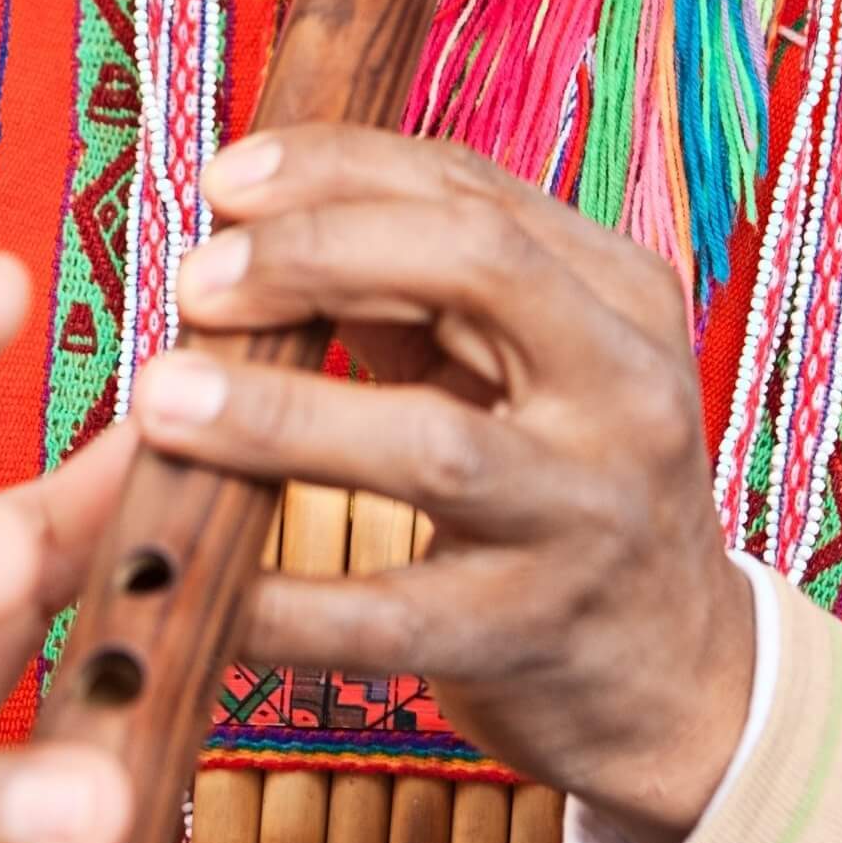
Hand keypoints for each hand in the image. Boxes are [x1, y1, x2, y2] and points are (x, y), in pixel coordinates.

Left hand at [139, 128, 753, 842]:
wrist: (680, 672)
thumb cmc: (563, 480)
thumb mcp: (519, 362)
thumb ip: (404, 292)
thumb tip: (238, 237)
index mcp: (617, 294)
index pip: (472, 190)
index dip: (337, 169)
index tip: (225, 179)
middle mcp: (624, 389)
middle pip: (476, 269)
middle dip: (316, 254)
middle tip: (196, 280)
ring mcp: (587, 516)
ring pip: (431, 444)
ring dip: (278, 415)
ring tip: (161, 400)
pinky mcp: (533, 635)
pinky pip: (388, 614)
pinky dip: (278, 599)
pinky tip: (196, 574)